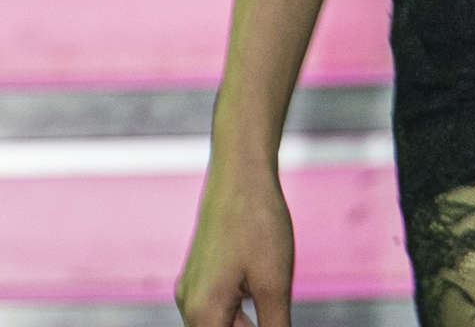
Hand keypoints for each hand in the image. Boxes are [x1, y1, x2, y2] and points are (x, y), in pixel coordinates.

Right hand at [176, 160, 293, 326]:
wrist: (241, 171)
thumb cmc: (257, 223)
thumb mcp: (274, 284)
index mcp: (202, 314)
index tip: (275, 319)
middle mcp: (189, 304)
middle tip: (276, 309)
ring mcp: (192, 287)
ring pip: (221, 324)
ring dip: (248, 324)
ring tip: (273, 299)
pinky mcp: (201, 273)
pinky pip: (218, 306)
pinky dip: (241, 311)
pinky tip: (263, 294)